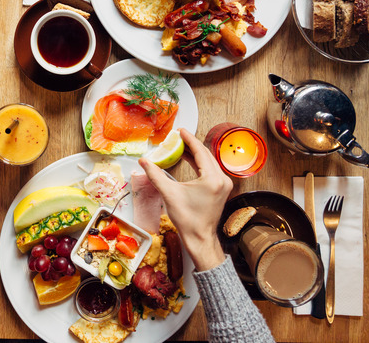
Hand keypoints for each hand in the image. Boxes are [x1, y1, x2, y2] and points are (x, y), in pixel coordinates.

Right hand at [138, 128, 232, 270]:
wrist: (200, 237)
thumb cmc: (188, 219)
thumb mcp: (169, 194)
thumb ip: (156, 175)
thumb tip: (144, 162)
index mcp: (212, 179)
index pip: (200, 152)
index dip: (189, 140)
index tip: (181, 131)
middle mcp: (222, 179)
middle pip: (206, 155)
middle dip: (192, 145)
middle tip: (179, 137)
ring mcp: (224, 184)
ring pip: (209, 162)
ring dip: (196, 154)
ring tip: (182, 146)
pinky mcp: (221, 189)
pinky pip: (211, 170)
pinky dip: (200, 163)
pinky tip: (190, 160)